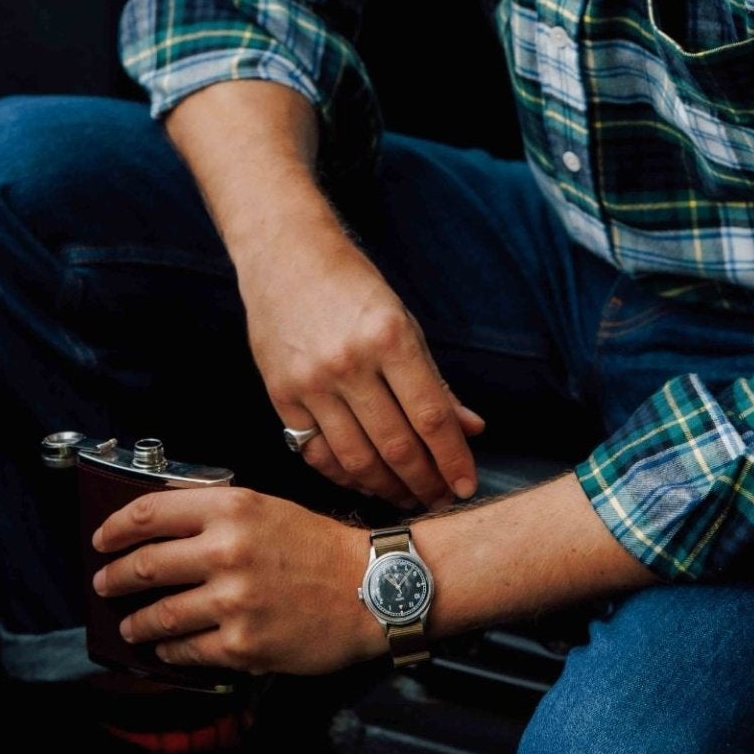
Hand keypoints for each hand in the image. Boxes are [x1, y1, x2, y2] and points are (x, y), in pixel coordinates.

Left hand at [91, 485, 381, 675]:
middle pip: (145, 565)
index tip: (101, 540)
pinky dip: (170, 650)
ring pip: (160, 615)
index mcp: (232, 509)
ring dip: (137, 622)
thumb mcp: (267, 507)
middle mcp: (227, 551)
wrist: (373, 587)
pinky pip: (188, 650)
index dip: (116, 528)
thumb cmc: (319, 546)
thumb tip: (161, 525)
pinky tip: (167, 647)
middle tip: (105, 584)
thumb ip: (216, 512)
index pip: (150, 513)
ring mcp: (233, 601)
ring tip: (131, 625)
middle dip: (115, 578)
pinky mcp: (243, 645)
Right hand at [240, 230, 483, 507]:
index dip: (453, 458)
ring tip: (408, 496)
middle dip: (425, 481)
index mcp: (389, 337)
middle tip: (440, 498)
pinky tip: (364, 481)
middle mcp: (349, 362)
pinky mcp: (281, 395)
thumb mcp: (403, 322)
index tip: (466, 485)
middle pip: (396, 446)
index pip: (431, 416)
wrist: (285, 255)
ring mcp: (311, 382)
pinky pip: (316, 453)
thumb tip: (472, 429)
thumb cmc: (352, 286)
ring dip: (387, 488)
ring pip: (356, 459)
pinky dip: (344, 475)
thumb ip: (435, 381)